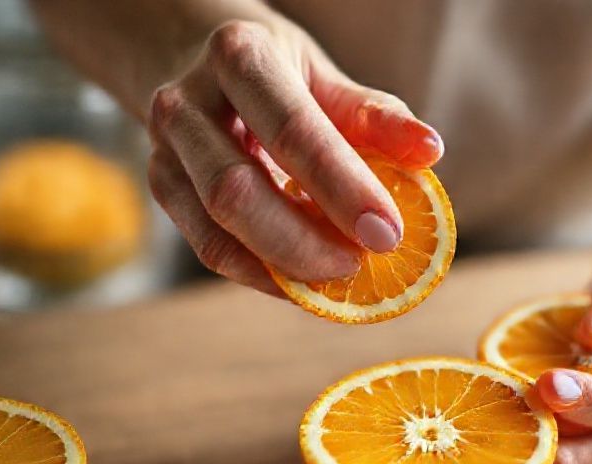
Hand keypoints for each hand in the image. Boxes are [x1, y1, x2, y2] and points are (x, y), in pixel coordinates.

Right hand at [146, 18, 442, 294]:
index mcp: (239, 57)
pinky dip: (262, 274)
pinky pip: (210, 249)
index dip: (342, 188)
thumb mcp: (325, 75)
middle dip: (306, 240)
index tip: (388, 232)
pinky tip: (304, 280)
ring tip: (338, 272)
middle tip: (363, 262)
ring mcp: (165, 150)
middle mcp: (187, 102)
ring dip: (285, 264)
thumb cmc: (274, 71)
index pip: (292, 131)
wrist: (187, 54)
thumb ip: (375, 115)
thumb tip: (430, 152)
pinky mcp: (161, 188)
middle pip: (238, 190)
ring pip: (217, 228)